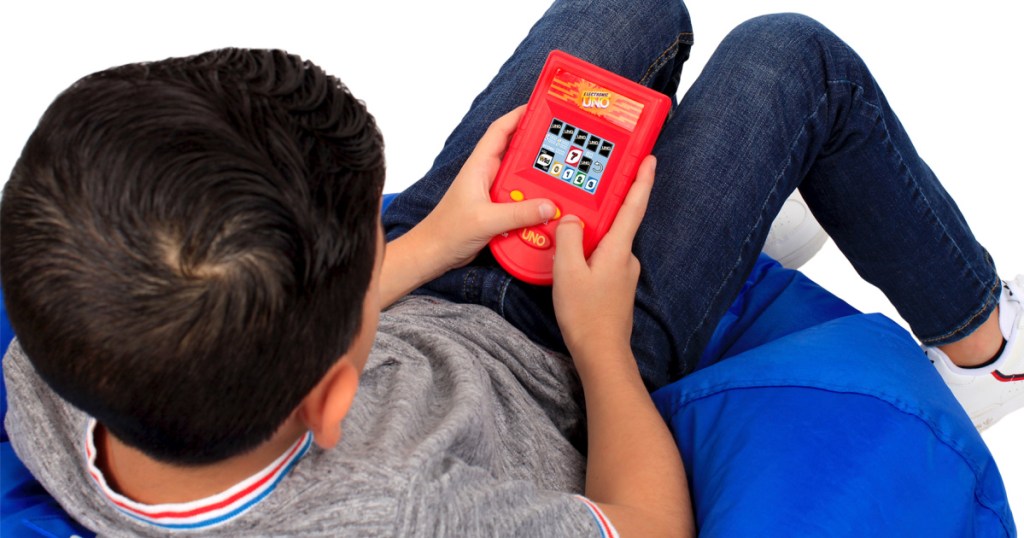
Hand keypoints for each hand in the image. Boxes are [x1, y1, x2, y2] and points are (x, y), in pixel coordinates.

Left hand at [416, 105, 555, 270]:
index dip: (519, 116)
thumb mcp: (485, 220)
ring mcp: (494, 193)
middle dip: (539, 149)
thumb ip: (517, 214)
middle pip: (519, 154)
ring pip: (523, 180)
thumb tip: (548, 206)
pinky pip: (522, 201)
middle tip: (564, 147)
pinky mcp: (498, 210)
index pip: (500, 131)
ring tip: (561, 180)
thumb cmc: (447, 231)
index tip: (541, 109)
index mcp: (480, 166)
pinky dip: (534, 204)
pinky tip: (547, 209)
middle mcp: (488, 175)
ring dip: (539, 182)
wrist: (435, 254)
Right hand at [552, 156, 655, 363]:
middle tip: (588, 189)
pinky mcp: (616, 287)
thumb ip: (569, 238)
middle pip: (618, 222)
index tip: (649, 159)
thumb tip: (572, 219)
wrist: (601, 353)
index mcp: (618, 249)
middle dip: (605, 205)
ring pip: (607, 243)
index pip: (634, 206)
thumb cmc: (585, 314)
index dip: (642, 180)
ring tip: (569, 227)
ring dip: (591, 233)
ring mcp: (623, 274)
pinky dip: (588, 252)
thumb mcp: (567, 271)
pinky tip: (571, 258)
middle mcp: (626, 258)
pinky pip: (602, 259)